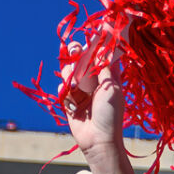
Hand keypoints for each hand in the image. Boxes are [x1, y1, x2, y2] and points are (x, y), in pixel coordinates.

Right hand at [60, 35, 124, 158]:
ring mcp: (81, 91)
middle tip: (75, 48)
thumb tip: (106, 40)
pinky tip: (69, 96)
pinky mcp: (70, 101)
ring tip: (75, 84)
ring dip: (70, 72)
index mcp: (108, 76)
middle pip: (81, 59)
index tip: (92, 33)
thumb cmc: (110, 114)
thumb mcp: (111, 86)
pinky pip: (62, 87)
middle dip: (76, 52)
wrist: (98, 140)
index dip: (95, 43)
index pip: (99, 53)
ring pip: (69, 71)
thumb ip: (105, 64)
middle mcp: (94, 81)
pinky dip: (64, 89)